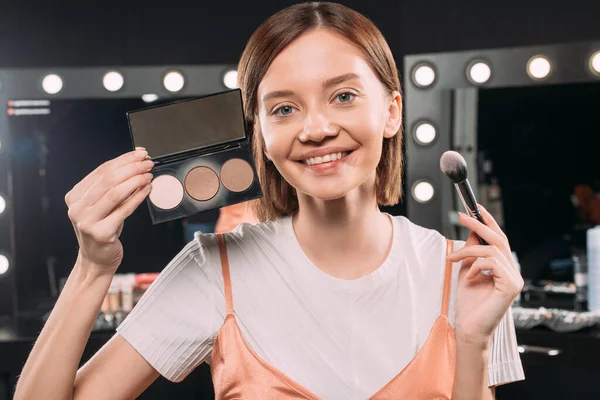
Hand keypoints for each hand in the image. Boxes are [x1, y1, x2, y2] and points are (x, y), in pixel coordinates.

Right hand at [65, 148, 153, 274]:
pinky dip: (138, 198)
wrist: (96, 259)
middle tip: (148, 163)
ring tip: (149, 175)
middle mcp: (77, 207)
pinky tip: (147, 190)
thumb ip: (113, 187)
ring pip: (115, 193)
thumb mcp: (103, 206)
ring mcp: (87, 221)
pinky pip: (124, 210)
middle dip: (132, 167)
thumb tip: (136, 163)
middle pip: (108, 179)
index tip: (140, 154)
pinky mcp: (101, 233)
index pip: (102, 171)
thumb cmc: (102, 229)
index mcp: (75, 196)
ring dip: (135, 181)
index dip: (123, 160)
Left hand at [447, 205, 523, 347]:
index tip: (474, 207)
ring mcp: (515, 279)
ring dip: (468, 251)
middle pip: (499, 239)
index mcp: (504, 267)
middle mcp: (513, 271)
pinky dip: (475, 266)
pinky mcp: (511, 286)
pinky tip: (468, 277)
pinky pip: (492, 263)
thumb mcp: (466, 270)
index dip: (488, 221)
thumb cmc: (468, 303)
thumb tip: (471, 231)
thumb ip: (472, 252)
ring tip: (453, 259)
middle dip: (479, 224)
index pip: (499, 239)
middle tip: (461, 215)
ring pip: (492, 250)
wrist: (469, 328)